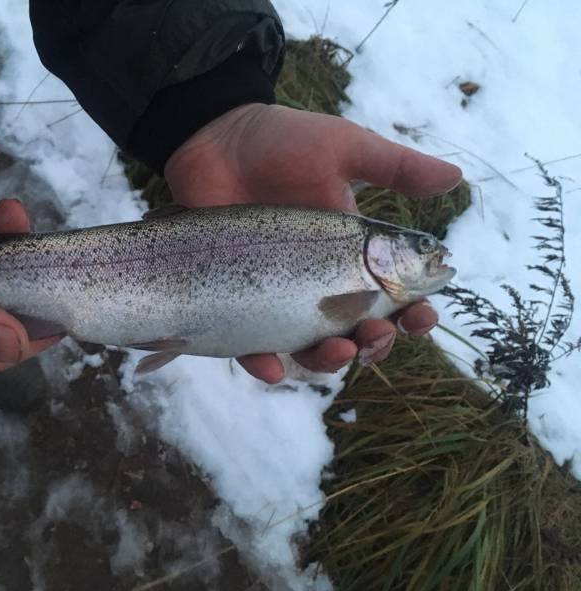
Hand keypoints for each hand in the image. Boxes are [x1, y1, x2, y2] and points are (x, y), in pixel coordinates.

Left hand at [165, 104, 462, 382]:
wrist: (214, 140)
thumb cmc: (281, 142)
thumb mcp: (343, 149)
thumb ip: (396, 166)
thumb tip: (458, 178)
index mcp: (349, 252)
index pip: (390, 294)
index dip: (413, 312)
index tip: (422, 315)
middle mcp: (317, 281)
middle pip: (356, 330)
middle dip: (375, 342)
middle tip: (374, 334)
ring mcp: (276, 294)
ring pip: (310, 346)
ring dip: (329, 360)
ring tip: (338, 350)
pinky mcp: (235, 300)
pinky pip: (250, 344)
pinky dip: (262, 363)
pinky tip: (272, 367)